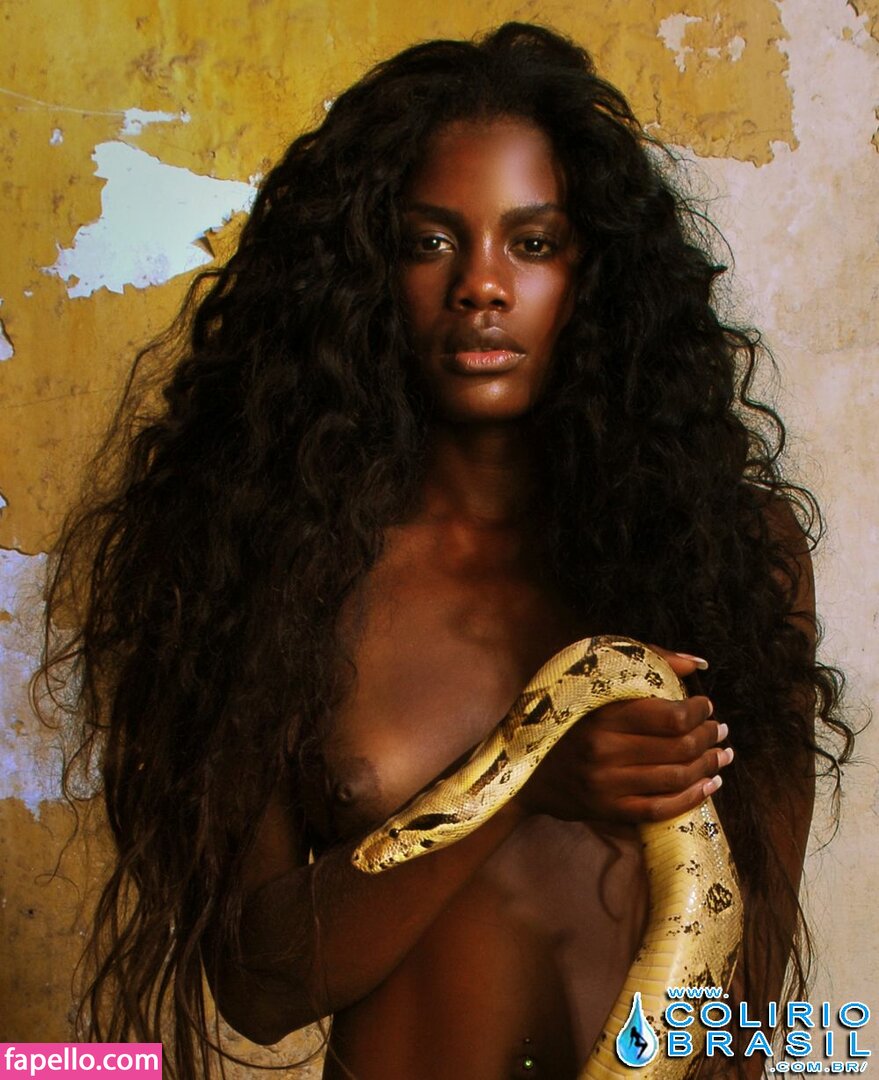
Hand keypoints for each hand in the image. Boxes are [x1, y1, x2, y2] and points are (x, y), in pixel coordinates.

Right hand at [514, 647, 732, 825]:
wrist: (524, 771)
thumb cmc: (564, 720)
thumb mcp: (592, 682)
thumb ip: (645, 663)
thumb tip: (697, 665)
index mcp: (602, 715)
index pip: (670, 717)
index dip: (699, 712)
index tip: (707, 707)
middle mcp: (605, 751)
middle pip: (678, 747)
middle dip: (709, 738)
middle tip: (721, 732)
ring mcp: (607, 785)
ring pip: (675, 778)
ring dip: (708, 766)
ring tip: (722, 756)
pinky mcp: (609, 810)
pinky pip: (662, 808)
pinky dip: (692, 798)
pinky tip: (709, 786)